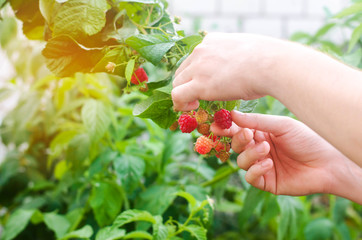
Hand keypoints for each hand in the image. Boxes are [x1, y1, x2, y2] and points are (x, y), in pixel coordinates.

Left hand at [172, 33, 290, 110]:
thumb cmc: (269, 59)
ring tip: (194, 105)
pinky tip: (192, 108)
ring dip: (183, 95)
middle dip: (186, 84)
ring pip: (178, 82)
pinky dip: (180, 104)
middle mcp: (201, 50)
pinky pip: (178, 95)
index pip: (195, 58)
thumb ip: (236, 57)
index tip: (202, 84)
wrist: (272, 64)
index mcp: (212, 41)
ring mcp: (198, 66)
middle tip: (195, 98)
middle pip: (183, 70)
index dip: (195, 74)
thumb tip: (241, 67)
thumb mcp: (248, 50)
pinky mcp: (199, 83)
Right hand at [213, 111, 359, 196]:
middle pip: (236, 146)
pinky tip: (269, 163)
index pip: (238, 130)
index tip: (216, 125)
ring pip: (241, 161)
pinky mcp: (266, 182)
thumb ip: (256, 121)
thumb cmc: (307, 139)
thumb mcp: (281, 125)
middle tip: (247, 135)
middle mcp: (259, 148)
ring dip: (250, 154)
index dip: (226, 128)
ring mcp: (262, 166)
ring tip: (266, 148)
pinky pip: (250, 177)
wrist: (327, 163)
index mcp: (261, 133)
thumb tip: (232, 114)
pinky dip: (256, 170)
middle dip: (238, 140)